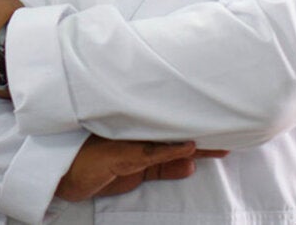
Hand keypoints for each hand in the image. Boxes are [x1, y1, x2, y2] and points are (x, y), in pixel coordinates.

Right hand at [55, 135, 229, 201]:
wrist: (63, 173)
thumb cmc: (96, 166)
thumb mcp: (136, 171)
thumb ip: (163, 166)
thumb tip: (191, 164)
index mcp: (141, 134)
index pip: (174, 129)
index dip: (198, 125)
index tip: (222, 122)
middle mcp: (137, 134)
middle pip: (175, 130)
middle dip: (202, 129)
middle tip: (232, 125)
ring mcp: (128, 141)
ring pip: (166, 138)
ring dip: (193, 140)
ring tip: (219, 137)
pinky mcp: (121, 155)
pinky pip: (150, 153)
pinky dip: (170, 152)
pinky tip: (188, 148)